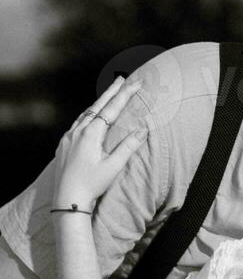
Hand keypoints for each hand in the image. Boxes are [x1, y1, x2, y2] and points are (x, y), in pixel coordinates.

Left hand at [53, 77, 146, 209]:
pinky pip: (77, 124)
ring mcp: (68, 137)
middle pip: (97, 106)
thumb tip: (143, 130)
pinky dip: (87, 116)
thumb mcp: (113, 167)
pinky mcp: (63, 145)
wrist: (68, 200)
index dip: (125, 95)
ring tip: (108, 96)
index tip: (136, 83)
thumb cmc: (92, 185)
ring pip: (85, 114)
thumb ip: (128, 147)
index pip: (111, 109)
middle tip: (122, 79)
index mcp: (91, 134)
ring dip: (98, 103)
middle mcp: (78, 131)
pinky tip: (89, 119)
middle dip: (111, 92)